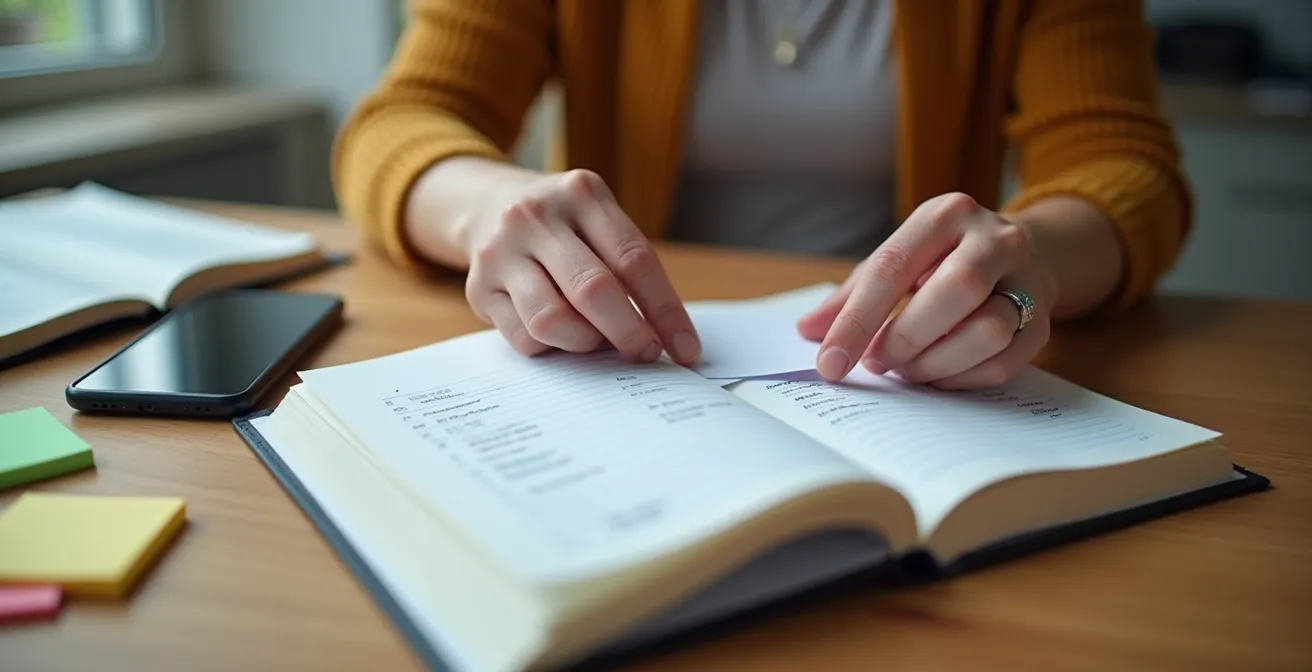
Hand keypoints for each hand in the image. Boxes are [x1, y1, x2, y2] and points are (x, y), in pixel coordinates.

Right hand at [465, 168, 701, 363]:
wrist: (488, 203)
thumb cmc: (564, 225)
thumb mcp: (598, 221)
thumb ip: (628, 267)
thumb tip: (664, 337)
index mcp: (581, 194)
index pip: (634, 260)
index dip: (665, 311)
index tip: (685, 348)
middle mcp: (536, 216)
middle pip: (593, 290)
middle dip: (629, 333)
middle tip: (646, 354)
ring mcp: (501, 250)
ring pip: (552, 320)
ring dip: (585, 343)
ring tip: (595, 338)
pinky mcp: (479, 287)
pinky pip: (524, 337)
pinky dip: (551, 347)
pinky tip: (560, 335)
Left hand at [797, 193, 1056, 388]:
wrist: (1022, 256)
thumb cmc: (940, 261)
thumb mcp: (896, 261)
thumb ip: (852, 295)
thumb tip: (808, 331)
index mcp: (945, 215)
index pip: (892, 267)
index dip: (856, 320)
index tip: (830, 362)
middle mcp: (994, 239)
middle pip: (955, 292)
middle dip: (906, 338)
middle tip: (877, 362)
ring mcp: (1027, 278)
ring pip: (988, 330)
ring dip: (936, 362)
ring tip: (908, 368)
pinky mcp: (1043, 321)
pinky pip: (1003, 361)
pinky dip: (961, 378)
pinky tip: (939, 374)